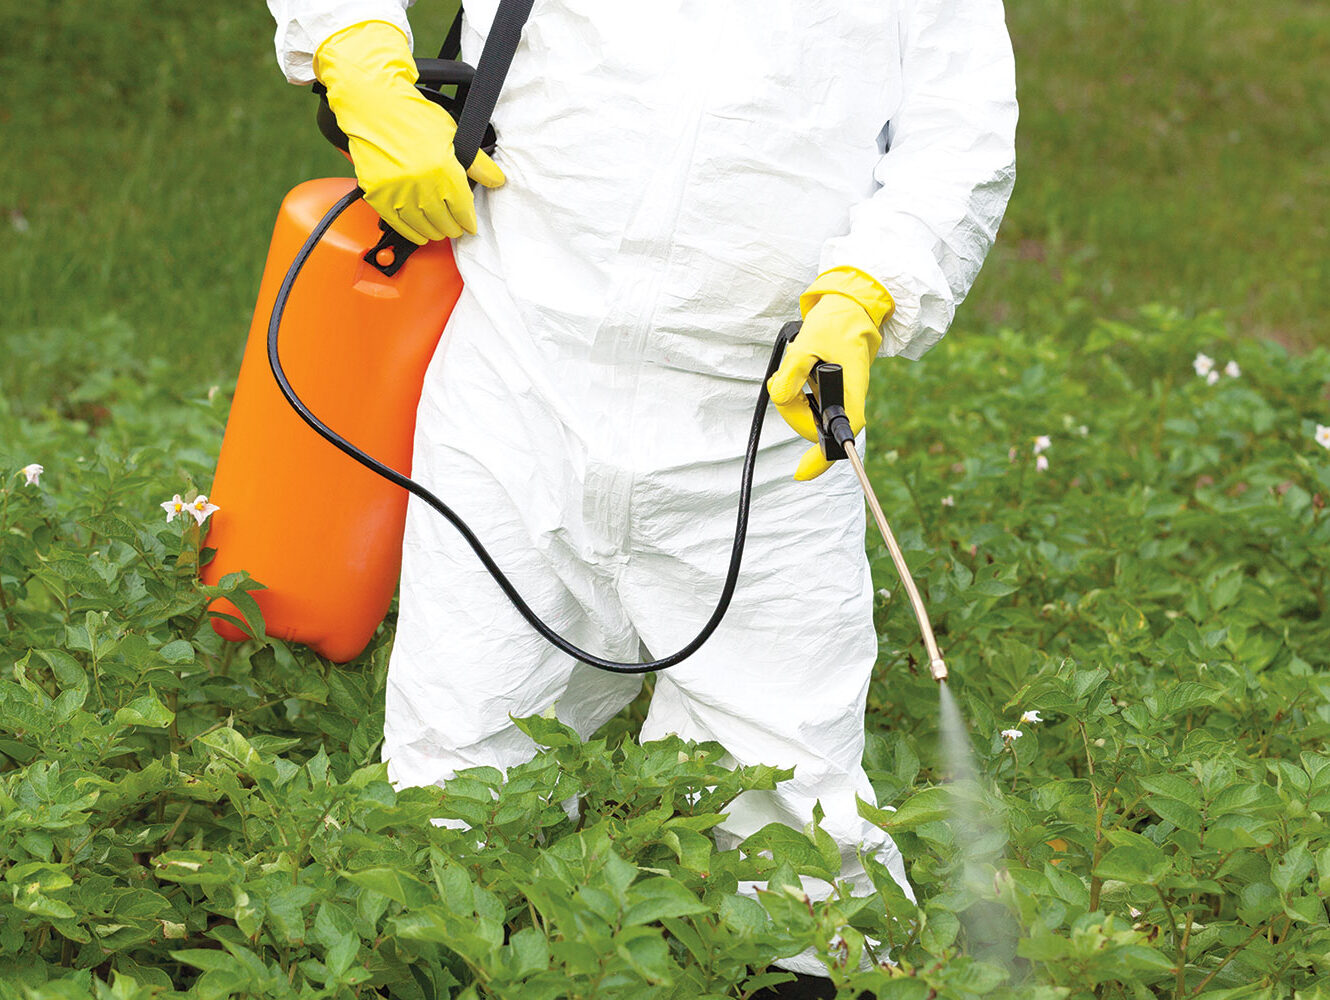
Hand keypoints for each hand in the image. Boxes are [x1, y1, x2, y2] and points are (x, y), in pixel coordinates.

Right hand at [315, 21, 505, 243]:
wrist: (373, 105)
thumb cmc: (412, 116)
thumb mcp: (453, 134)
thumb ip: (477, 163)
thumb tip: (497, 180)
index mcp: (444, 169)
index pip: (462, 210)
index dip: (468, 222)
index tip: (470, 226)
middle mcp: (421, 184)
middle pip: (444, 222)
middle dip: (453, 228)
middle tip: (456, 227)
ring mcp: (398, 191)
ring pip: (423, 226)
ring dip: (435, 232)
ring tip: (440, 229)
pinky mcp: (378, 195)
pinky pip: (399, 224)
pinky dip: (412, 233)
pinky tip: (420, 233)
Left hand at [767, 267, 893, 479]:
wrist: (849, 307)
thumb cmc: (835, 324)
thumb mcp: (807, 344)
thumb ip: (791, 374)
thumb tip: (778, 397)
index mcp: (851, 392)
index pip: (840, 434)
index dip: (821, 458)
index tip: (800, 474)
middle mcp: (847, 399)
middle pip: (813, 426)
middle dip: (792, 409)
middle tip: (786, 378)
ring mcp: (838, 396)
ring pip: (806, 413)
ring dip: (791, 395)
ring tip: (795, 364)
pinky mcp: (829, 391)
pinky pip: (806, 401)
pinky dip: (794, 389)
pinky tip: (797, 368)